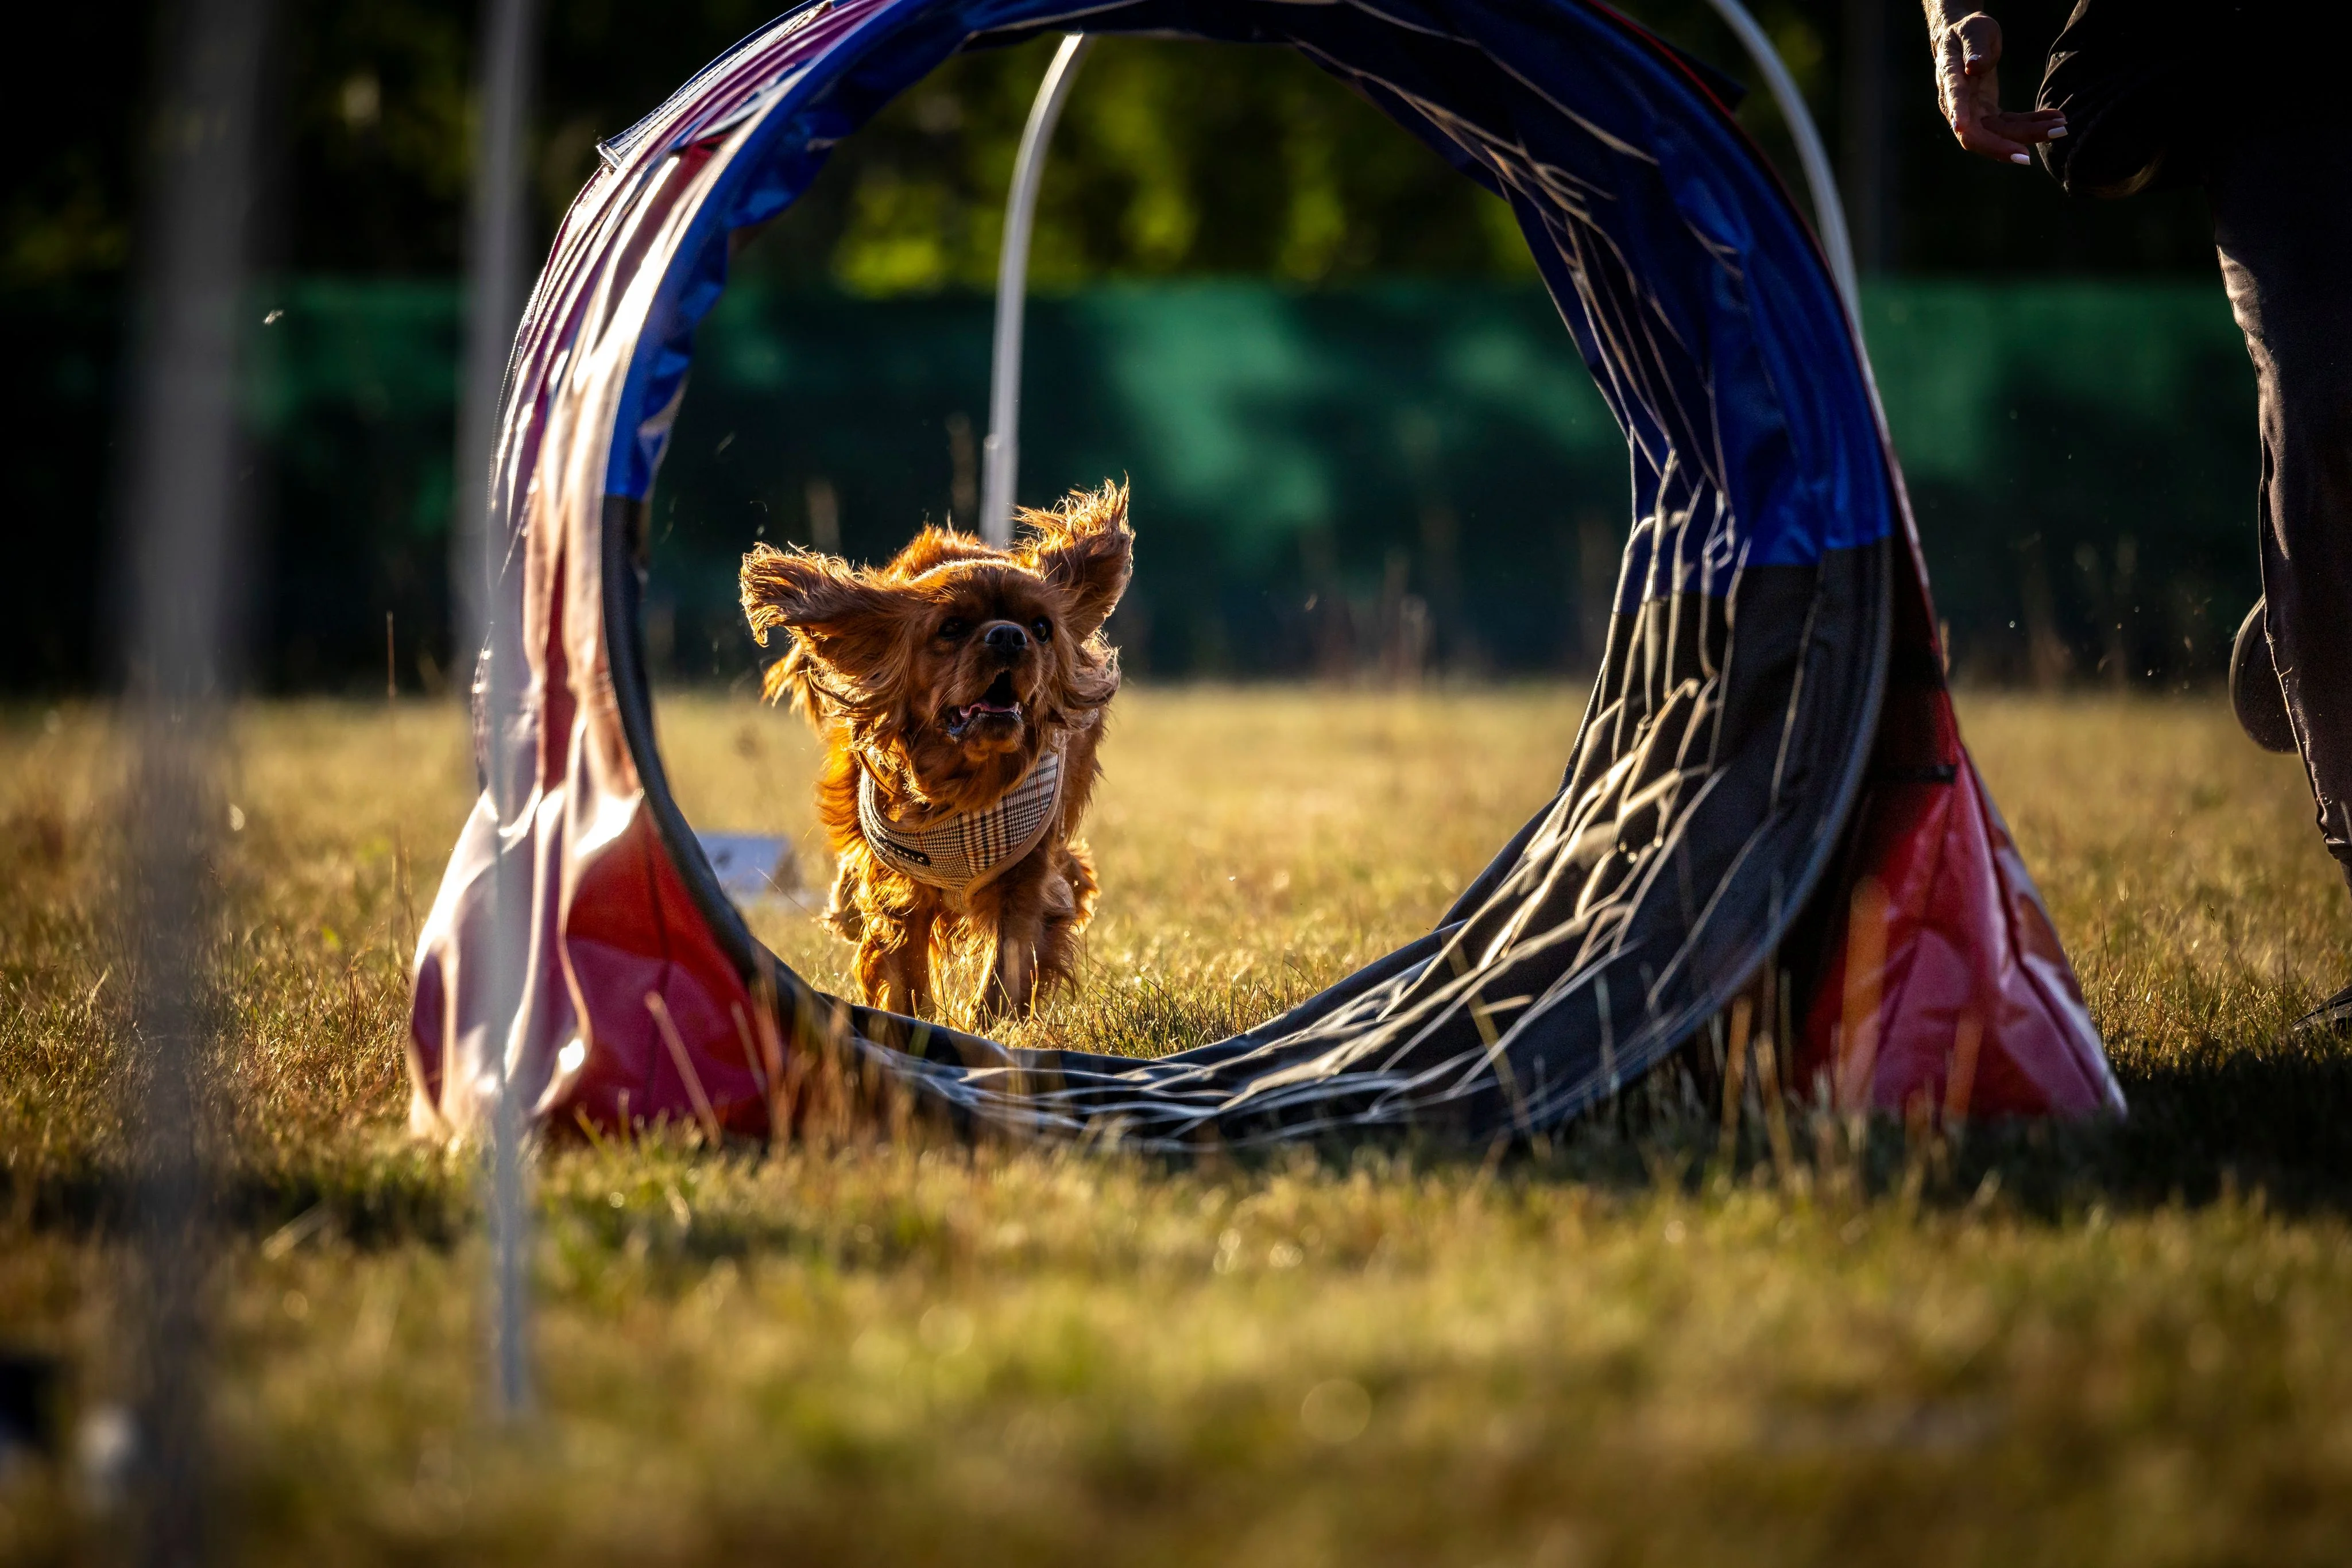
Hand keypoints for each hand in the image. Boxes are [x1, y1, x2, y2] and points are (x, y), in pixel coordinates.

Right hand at [1930, 11, 2067, 163]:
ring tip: (2061, 127)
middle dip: (2005, 144)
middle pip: (1978, 133)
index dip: (1960, 118)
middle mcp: (1958, 106)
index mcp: (1950, 81)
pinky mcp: (1988, 114)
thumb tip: (1973, 67)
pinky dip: (2032, 124)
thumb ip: (1976, 47)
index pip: (1954, 103)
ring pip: (1999, 133)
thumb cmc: (1968, 32)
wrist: (1963, 40)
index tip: (1963, 129)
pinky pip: (2010, 125)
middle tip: (2032, 152)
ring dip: (2030, 134)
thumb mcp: (1974, 30)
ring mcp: (1973, 113)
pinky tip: (2055, 120)